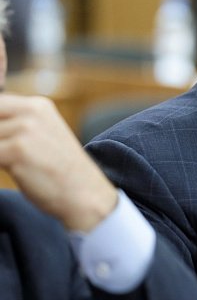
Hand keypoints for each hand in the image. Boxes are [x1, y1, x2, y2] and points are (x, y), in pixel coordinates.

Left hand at [0, 94, 116, 230]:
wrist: (85, 194)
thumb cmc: (59, 171)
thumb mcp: (41, 137)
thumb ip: (14, 127)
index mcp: (38, 106)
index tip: (4, 143)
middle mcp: (32, 111)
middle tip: (7, 154)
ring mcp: (25, 129)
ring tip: (13, 163)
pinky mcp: (17, 150)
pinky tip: (11, 170)